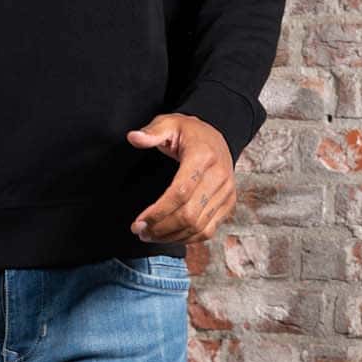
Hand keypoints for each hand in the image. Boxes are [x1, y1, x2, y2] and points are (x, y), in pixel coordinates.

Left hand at [126, 112, 235, 242]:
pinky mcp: (228, 204)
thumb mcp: (169, 123)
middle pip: (189, 214)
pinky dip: (187, 238)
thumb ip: (152, 132)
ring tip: (150, 235)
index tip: (139, 222)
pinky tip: (169, 236)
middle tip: (140, 231)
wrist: (216, 137)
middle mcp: (219, 176)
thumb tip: (133, 138)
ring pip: (198, 226)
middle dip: (161, 228)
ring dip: (171, 236)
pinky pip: (208, 230)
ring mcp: (226, 192)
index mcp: (203, 156)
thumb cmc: (189, 132)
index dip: (158, 212)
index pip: (180, 192)